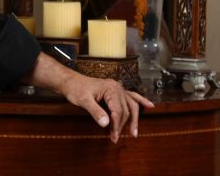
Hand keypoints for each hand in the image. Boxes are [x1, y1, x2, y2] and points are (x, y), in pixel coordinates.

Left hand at [23, 52, 153, 142]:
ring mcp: (118, 88)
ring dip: (133, 119)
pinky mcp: (116, 91)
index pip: (119, 111)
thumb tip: (106, 124)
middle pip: (126, 110)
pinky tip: (150, 106)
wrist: (70, 82)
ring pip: (131, 105)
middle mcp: (118, 87)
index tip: (113, 136)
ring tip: (134, 133)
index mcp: (111, 89)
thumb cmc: (75, 89)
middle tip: (115, 138)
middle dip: (122, 125)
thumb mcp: (83, 101)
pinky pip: (132, 97)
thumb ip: (95, 112)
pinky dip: (140, 101)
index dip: (117, 125)